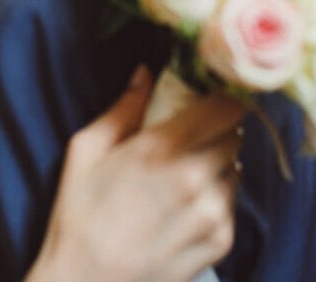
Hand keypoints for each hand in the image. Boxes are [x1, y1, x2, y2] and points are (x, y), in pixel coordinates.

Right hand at [27, 66, 245, 281]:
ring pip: (236, 170)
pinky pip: (232, 204)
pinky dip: (217, 197)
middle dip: (217, 130)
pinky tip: (187, 205)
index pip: (226, 107)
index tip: (212, 94)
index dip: (224, 96)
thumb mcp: (86, 150)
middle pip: (234, 136)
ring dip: (219, 164)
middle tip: (193, 134)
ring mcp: (212, 213)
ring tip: (186, 173)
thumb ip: (123, 107)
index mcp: (162, 149)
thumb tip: (146, 73)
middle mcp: (196, 179)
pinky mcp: (220, 242)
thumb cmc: (79, 215)